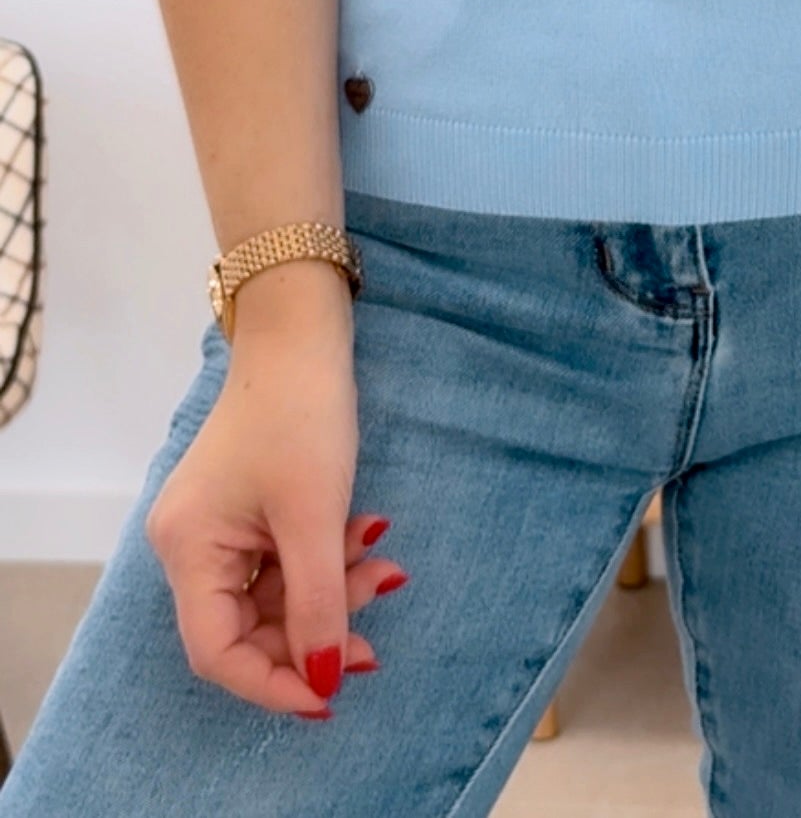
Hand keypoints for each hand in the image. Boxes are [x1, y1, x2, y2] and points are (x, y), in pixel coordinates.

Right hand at [145, 336, 405, 718]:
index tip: (333, 696)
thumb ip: (318, 605)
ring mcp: (219, 526)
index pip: (217, 652)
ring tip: (385, 564)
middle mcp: (191, 545)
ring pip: (276, 595)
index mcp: (187, 549)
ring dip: (334, 591)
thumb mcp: (315, 516)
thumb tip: (324, 683)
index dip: (274, 684)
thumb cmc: (300, 414)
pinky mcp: (249, 509)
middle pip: (249, 628)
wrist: (303, 331)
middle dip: (316, 633)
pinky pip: (286, 559)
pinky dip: (329, 559)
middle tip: (376, 639)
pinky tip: (370, 533)